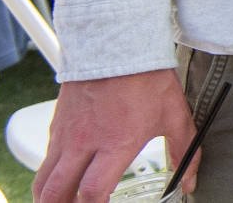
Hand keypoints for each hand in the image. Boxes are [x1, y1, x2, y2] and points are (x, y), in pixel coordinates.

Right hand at [37, 68, 188, 202]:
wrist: (118, 44)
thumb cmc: (147, 78)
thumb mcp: (175, 116)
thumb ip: (185, 151)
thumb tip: (190, 181)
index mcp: (114, 143)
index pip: (92, 191)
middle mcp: (83, 143)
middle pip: (56, 193)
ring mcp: (65, 134)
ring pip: (42, 180)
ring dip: (49, 198)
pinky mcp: (56, 124)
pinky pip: (46, 158)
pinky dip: (50, 174)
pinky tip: (65, 176)